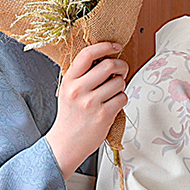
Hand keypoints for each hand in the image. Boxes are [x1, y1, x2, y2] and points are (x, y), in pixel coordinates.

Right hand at [46, 42, 127, 174]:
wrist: (66, 143)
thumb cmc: (71, 116)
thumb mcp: (68, 90)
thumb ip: (82, 75)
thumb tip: (106, 57)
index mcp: (69, 80)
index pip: (87, 54)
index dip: (105, 46)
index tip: (115, 46)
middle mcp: (78, 90)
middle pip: (109, 65)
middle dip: (121, 66)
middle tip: (121, 70)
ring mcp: (91, 103)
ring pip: (119, 82)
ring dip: (121, 86)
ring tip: (112, 93)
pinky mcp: (103, 115)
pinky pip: (122, 98)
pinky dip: (121, 99)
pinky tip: (113, 105)